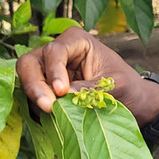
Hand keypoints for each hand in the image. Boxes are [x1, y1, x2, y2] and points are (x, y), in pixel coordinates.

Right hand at [16, 27, 158, 122]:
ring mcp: (47, 70)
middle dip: (34, 85)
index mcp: (76, 41)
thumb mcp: (116, 85)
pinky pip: (31, 96)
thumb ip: (90, 89)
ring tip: (51, 113)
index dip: (54, 71)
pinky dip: (36, 107)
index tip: (61, 91)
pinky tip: (50, 118)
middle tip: (47, 106)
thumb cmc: (127, 86)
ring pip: (26, 80)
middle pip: (30, 63)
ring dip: (35, 98)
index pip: (54, 51)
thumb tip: (63, 98)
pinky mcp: (45, 89)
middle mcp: (57, 52)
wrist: (132, 100)